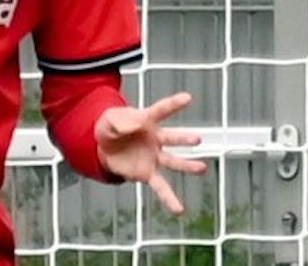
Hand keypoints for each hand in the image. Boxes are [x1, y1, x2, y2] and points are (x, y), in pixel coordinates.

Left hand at [95, 92, 206, 213]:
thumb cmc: (112, 128)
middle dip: (183, 138)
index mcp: (148, 121)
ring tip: (201, 169)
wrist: (105, 148)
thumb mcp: (109, 120)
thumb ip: (119, 121)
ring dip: (187, 165)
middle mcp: (156, 139)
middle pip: (172, 138)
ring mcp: (154, 157)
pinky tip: (179, 209)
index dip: (173, 104)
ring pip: (173, 161)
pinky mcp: (147, 173)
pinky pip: (161, 186)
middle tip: (197, 139)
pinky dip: (170, 198)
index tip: (187, 98)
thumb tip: (133, 124)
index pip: (161, 110)